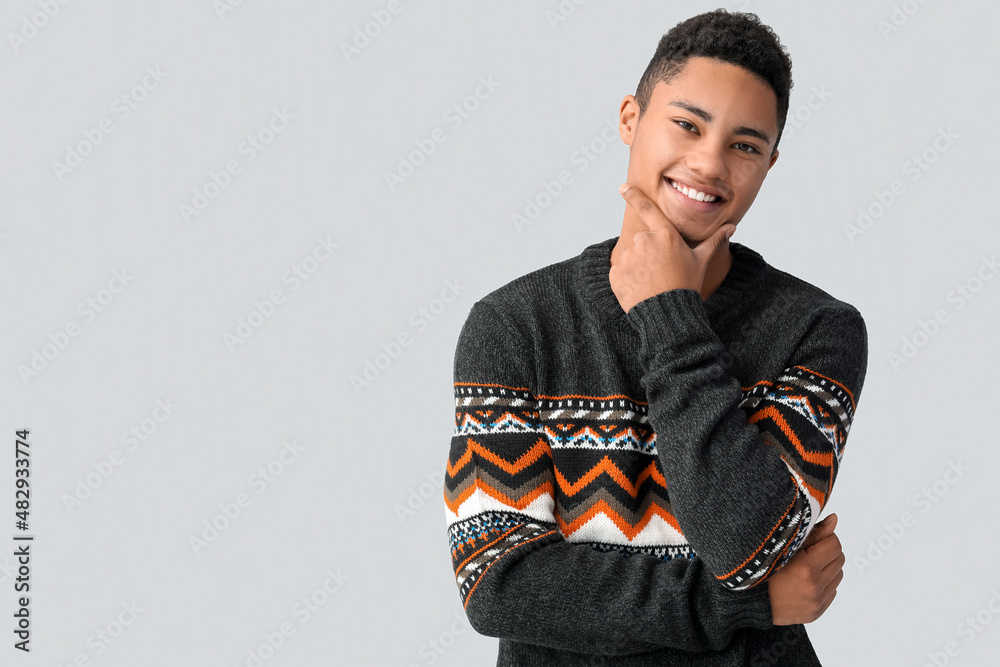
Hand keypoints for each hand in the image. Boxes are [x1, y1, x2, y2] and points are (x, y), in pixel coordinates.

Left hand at [609, 182, 735, 313]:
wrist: (667, 314)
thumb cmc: (685, 286)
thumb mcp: (700, 261)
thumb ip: (713, 241)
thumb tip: (731, 227)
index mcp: (665, 234)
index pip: (646, 208)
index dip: (633, 195)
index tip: (623, 187)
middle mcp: (645, 241)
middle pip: (643, 240)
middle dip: (649, 252)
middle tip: (660, 271)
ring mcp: (628, 257)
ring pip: (631, 256)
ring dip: (638, 265)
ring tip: (651, 281)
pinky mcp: (616, 272)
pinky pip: (620, 271)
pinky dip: (627, 278)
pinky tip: (640, 288)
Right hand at [766, 513, 845, 625]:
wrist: (753, 602)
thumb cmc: (765, 570)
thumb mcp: (786, 547)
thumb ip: (814, 533)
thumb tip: (835, 519)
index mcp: (805, 567)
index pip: (834, 545)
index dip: (826, 538)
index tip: (814, 539)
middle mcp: (813, 586)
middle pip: (839, 559)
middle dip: (828, 552)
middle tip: (811, 552)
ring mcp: (816, 601)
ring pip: (838, 575)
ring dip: (828, 568)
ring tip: (808, 567)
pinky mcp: (817, 612)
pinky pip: (832, 592)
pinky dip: (824, 584)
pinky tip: (807, 581)